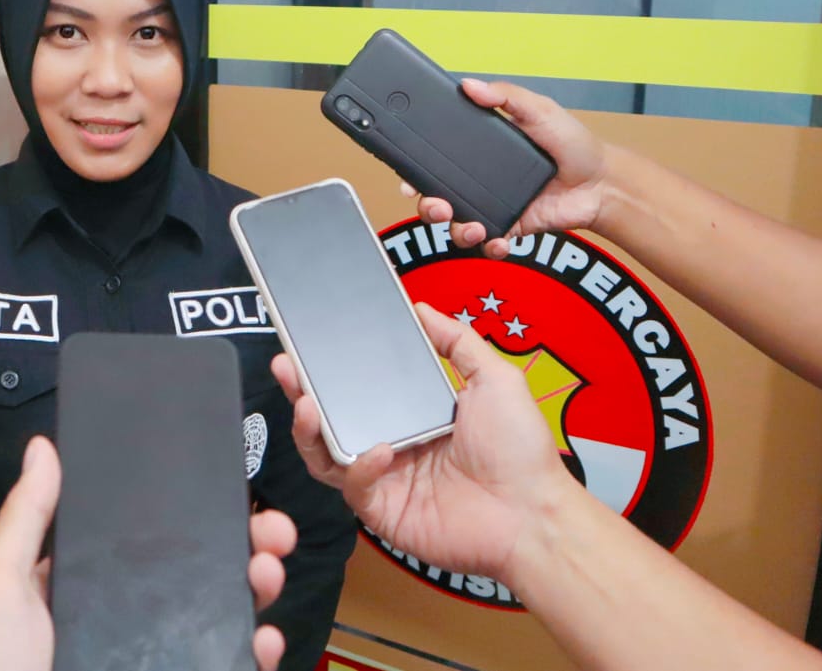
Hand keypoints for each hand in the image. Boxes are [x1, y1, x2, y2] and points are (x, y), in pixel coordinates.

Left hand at [0, 437, 297, 670]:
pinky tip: (264, 638)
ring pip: (223, 613)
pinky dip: (258, 648)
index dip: (190, 511)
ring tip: (267, 573)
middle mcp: (126, 618)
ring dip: (257, 585)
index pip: (146, 537)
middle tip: (269, 530)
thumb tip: (43, 447)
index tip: (228, 487)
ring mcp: (155, 655)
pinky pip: (230, 661)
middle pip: (198, 569)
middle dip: (243, 542)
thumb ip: (24, 517)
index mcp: (85, 585)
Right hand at [270, 304, 578, 581]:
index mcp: (413, 411)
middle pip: (331, 416)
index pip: (359, 384)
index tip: (312, 340)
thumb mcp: (494, 379)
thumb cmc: (521, 451)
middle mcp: (391, 442)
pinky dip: (359, 467)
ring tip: (306, 403)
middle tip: (287, 364)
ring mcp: (384, 478)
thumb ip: (457, 341)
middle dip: (302, 390)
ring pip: (327, 453)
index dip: (332, 365)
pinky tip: (378, 451)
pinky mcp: (382, 510)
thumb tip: (421, 308)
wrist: (533, 513)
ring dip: (310, 428)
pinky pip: (353, 485)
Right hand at [408, 79, 610, 257]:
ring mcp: (492, 207)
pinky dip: (488, 246)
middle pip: (436, 198)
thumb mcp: (539, 109)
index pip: (436, 161)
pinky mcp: (509, 228)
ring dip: (456, 230)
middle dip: (427, 207)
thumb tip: (469, 84)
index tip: (407, 178)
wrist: (601, 183)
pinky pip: (487, 244)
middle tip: (438, 206)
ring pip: (456, 225)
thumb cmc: (572, 144)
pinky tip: (498, 240)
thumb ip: (505, 96)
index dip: (416, 171)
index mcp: (479, 151)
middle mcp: (479, 181)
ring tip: (472, 227)